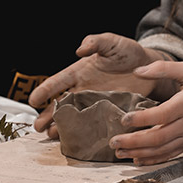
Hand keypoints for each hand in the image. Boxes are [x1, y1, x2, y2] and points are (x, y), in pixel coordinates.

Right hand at [29, 33, 160, 133]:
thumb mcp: (111, 42)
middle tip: (37, 127)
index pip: (58, 82)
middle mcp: (83, 91)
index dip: (45, 90)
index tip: (33, 100)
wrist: (149, 68)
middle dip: (48, 115)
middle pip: (61, 105)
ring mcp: (95, 105)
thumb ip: (95, 42)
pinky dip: (85, 134)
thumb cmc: (127, 52)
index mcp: (79, 73)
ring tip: (52, 136)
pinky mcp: (108, 114)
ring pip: (74, 118)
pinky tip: (78, 141)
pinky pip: (94, 125)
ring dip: (62, 128)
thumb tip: (80, 50)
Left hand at [109, 60, 182, 165]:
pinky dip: (151, 160)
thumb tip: (138, 71)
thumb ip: (164, 69)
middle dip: (133, 142)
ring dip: (138, 153)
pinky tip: (136, 160)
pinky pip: (168, 156)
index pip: (161, 115)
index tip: (124, 119)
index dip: (141, 120)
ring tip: (118, 152)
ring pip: (161, 151)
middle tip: (113, 141)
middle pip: (157, 138)